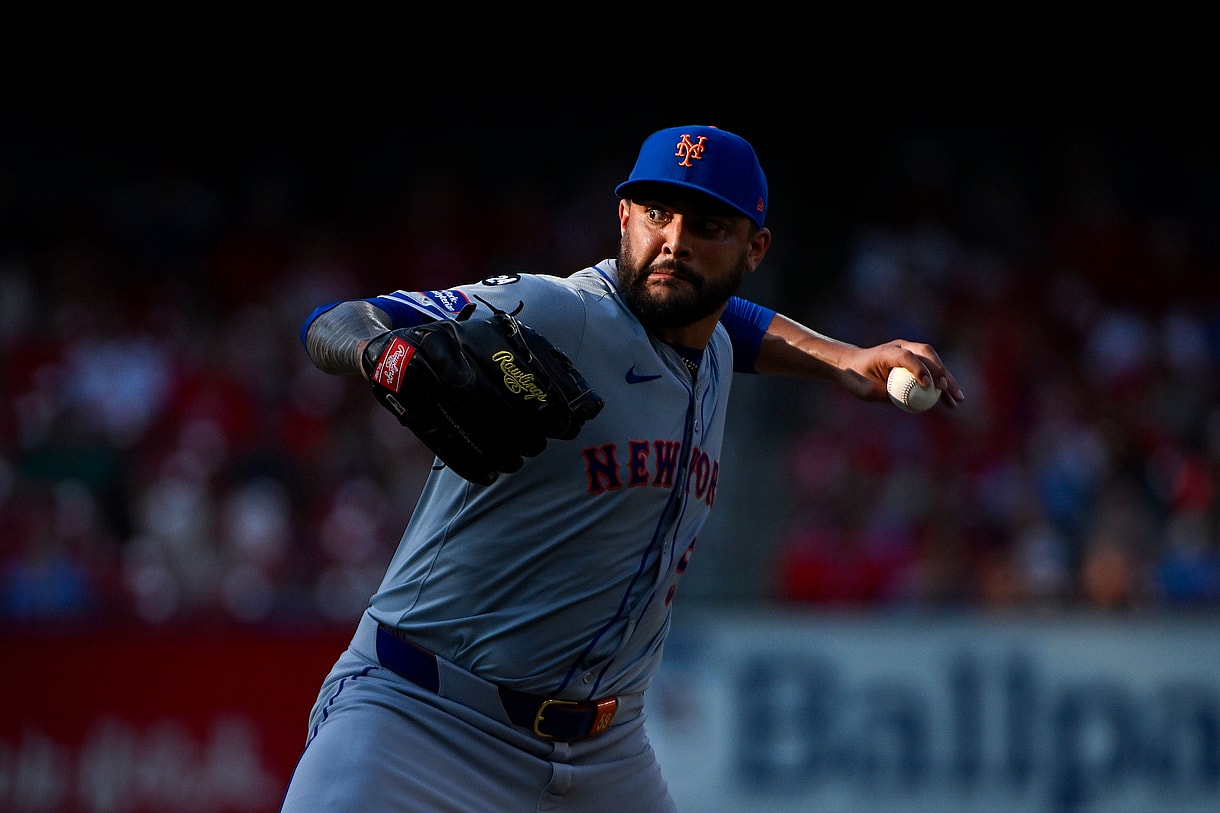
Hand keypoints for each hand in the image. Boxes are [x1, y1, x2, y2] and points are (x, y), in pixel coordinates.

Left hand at [836, 340, 964, 408]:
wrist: (853, 366)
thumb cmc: (857, 377)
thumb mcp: (866, 389)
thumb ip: (886, 393)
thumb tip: (909, 402)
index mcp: (887, 351)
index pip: (906, 356)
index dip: (918, 368)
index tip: (927, 385)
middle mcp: (902, 347)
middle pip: (927, 354)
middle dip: (940, 371)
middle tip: (945, 388)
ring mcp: (911, 353)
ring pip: (934, 363)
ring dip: (947, 381)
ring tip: (958, 399)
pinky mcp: (916, 362)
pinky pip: (932, 373)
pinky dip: (941, 387)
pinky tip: (950, 402)